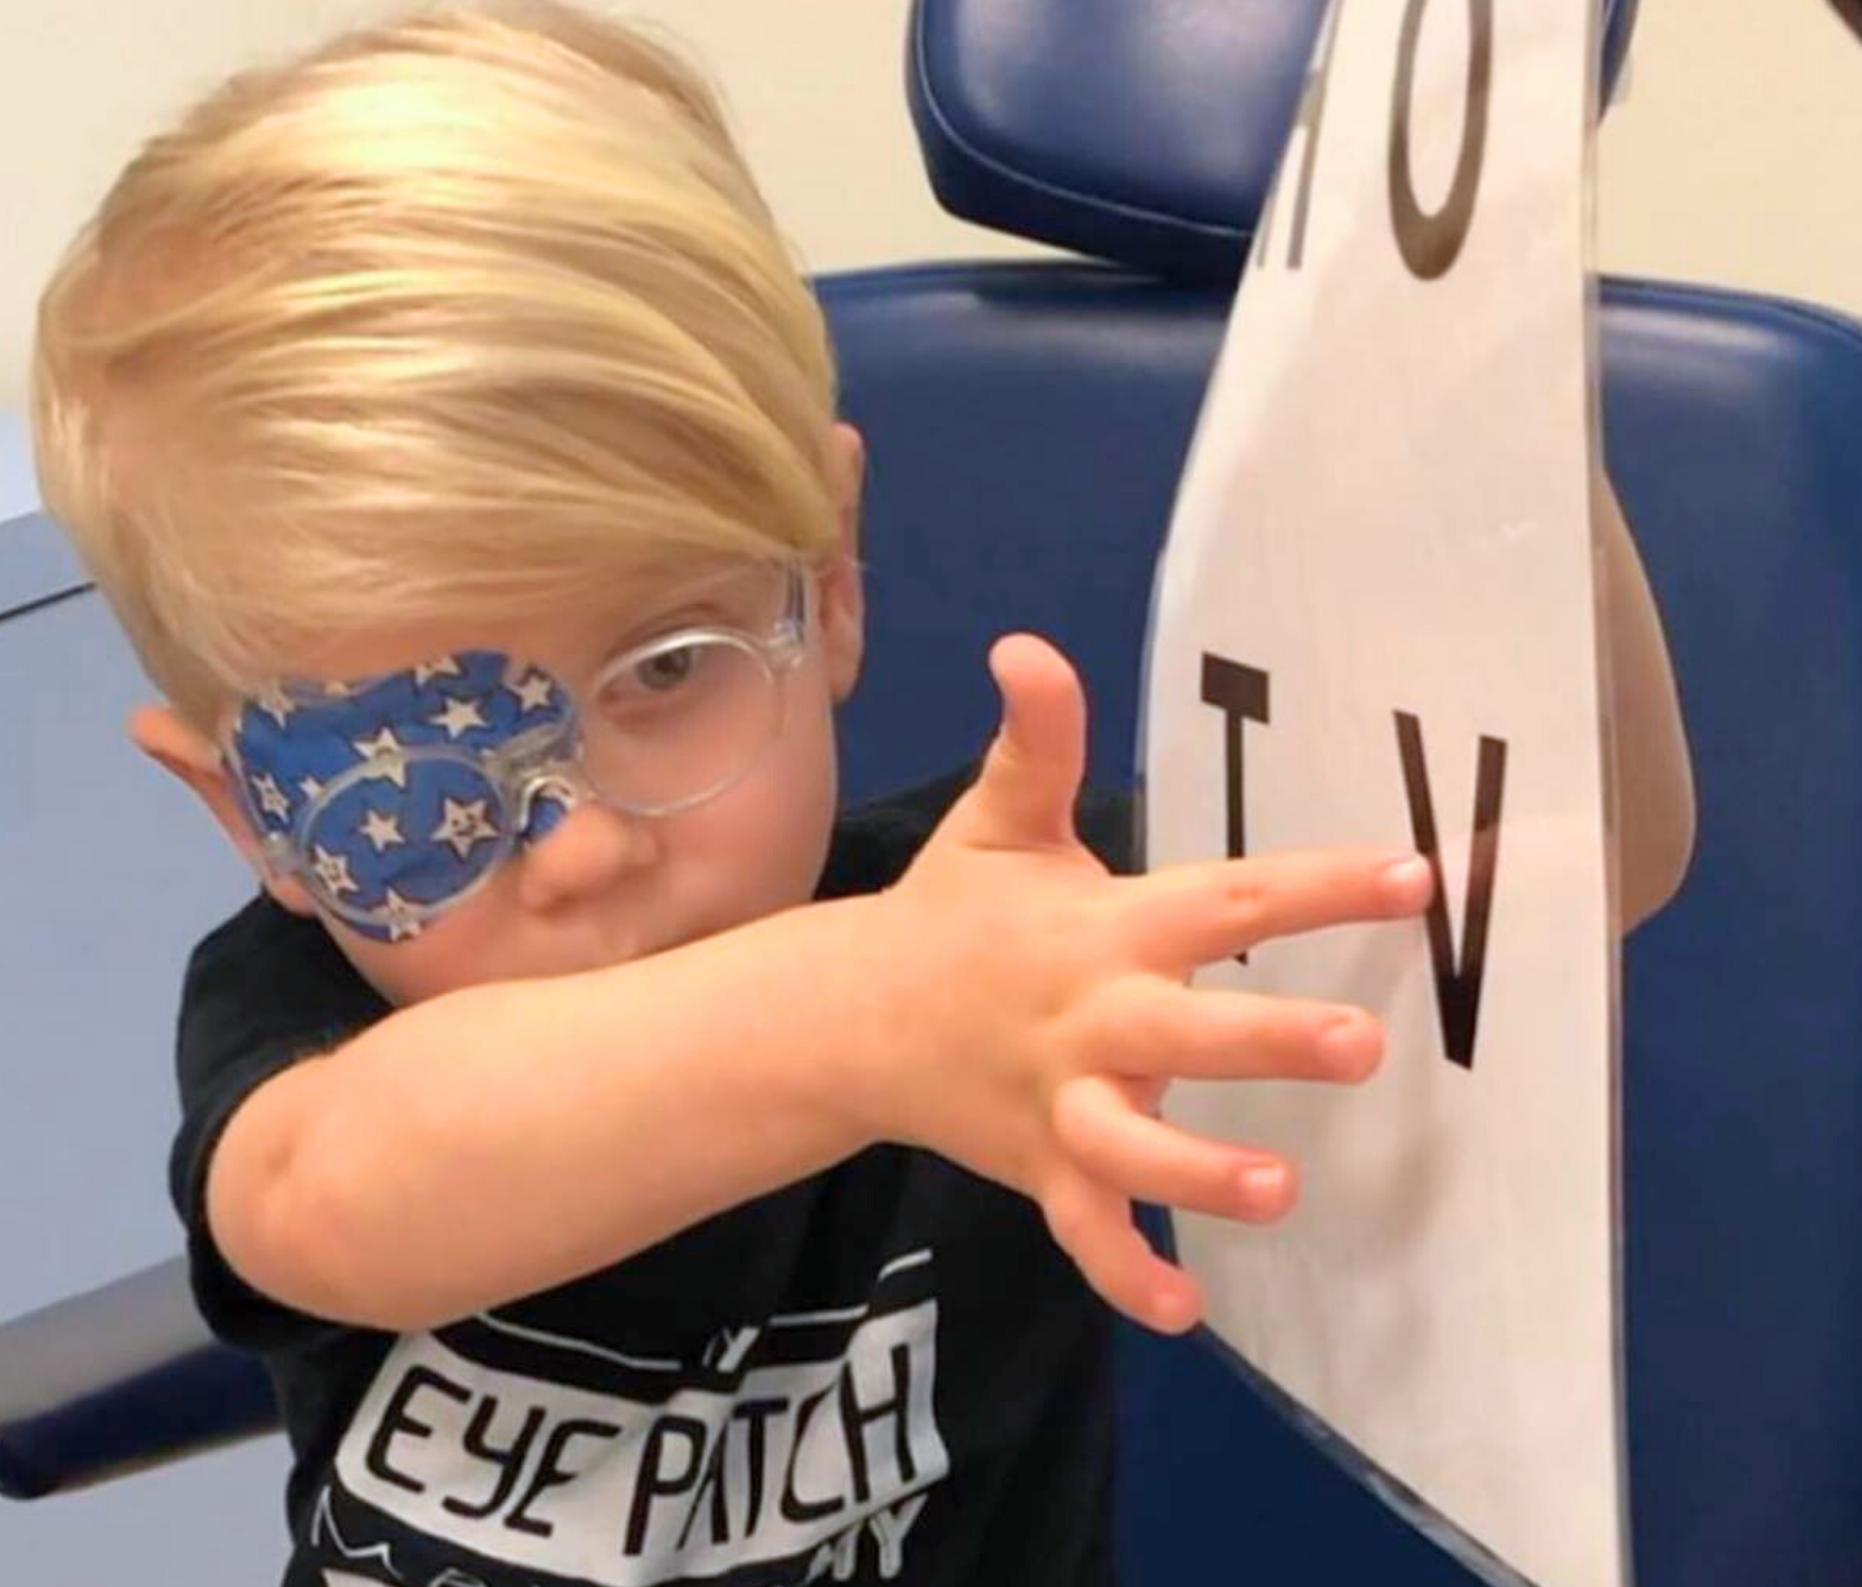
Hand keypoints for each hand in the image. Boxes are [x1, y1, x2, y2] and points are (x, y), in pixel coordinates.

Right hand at [852, 634, 1433, 1333]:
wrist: (849, 1018)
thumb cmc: (950, 915)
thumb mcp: (996, 822)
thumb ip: (1035, 742)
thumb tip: (1028, 645)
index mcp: (1102, 927)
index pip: (1224, 897)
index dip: (1317, 884)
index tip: (1415, 874)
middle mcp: (1090, 1016)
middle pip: (1187, 1029)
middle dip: (1271, 1038)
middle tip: (1365, 1043)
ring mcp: (1062, 1100)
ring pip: (1134, 1143)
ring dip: (1200, 1169)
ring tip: (1279, 1190)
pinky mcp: (1041, 1165)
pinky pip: (1084, 1228)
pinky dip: (1124, 1271)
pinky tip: (1186, 1313)